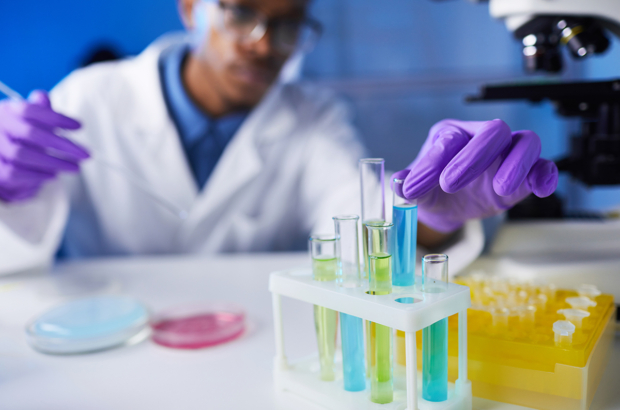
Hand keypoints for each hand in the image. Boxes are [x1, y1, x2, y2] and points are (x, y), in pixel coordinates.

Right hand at [0, 90, 88, 201]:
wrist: (1, 157)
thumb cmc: (20, 134)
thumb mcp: (28, 119)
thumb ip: (39, 109)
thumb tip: (42, 96)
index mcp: (8, 111)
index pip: (31, 110)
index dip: (56, 118)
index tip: (79, 126)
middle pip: (32, 134)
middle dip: (62, 145)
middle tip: (86, 154)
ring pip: (23, 155)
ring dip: (53, 162)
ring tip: (75, 167)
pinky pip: (16, 172)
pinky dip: (38, 174)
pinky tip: (54, 175)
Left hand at [393, 119, 557, 232]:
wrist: (449, 205)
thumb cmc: (432, 188)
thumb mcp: (416, 188)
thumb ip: (408, 185)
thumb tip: (399, 183)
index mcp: (451, 134)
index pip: (449, 138)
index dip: (433, 163)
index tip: (415, 188)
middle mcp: (481, 138)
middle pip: (493, 131)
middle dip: (474, 157)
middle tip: (451, 184)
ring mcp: (507, 155)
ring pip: (526, 141)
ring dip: (516, 163)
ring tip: (499, 189)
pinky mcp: (524, 175)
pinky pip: (544, 166)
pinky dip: (546, 175)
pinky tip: (540, 188)